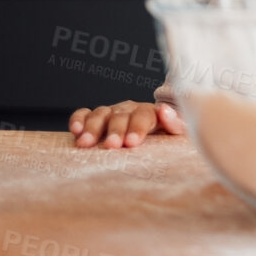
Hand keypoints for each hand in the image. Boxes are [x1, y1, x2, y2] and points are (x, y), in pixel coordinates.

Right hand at [69, 100, 185, 148]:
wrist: (157, 132)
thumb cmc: (166, 136)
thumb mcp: (180, 132)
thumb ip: (176, 123)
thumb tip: (166, 111)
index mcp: (151, 113)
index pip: (144, 116)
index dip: (138, 128)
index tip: (132, 142)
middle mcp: (130, 110)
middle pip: (121, 116)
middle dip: (115, 130)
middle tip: (112, 145)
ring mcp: (113, 113)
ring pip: (101, 114)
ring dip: (93, 128)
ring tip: (85, 143)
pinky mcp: (97, 118)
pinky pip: (85, 114)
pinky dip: (79, 119)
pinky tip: (75, 130)